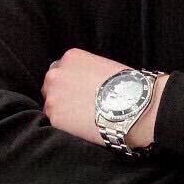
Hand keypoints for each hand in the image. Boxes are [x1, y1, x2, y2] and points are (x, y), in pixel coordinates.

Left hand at [42, 48, 167, 147]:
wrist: (133, 107)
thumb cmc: (126, 86)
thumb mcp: (103, 66)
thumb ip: (86, 72)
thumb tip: (83, 84)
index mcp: (70, 58)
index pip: (61, 69)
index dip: (70, 82)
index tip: (78, 91)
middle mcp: (56, 74)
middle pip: (51, 86)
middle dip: (62, 95)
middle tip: (78, 106)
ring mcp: (53, 97)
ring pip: (51, 105)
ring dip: (63, 111)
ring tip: (81, 118)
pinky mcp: (55, 118)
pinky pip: (56, 122)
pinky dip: (66, 126)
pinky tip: (81, 126)